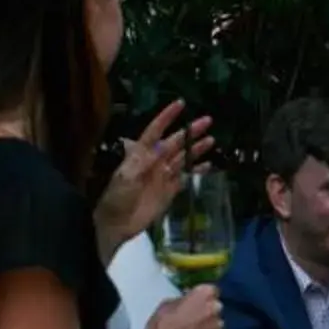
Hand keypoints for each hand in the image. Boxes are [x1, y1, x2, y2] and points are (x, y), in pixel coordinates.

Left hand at [100, 102, 215, 250]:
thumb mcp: (126, 177)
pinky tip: (208, 166)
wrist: (116, 224)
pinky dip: (196, 171)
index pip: (155, 131)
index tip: (180, 104)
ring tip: (211, 140)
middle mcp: (154, 161)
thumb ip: (144, 162)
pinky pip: (186, 177)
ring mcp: (162, 176)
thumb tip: (162, 146)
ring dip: (196, 149)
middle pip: (174, 142)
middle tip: (207, 120)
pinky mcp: (169, 191)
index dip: (167, 117)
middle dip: (189, 132)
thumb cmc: (117, 198)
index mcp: (141, 154)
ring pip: (182, 158)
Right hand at [142, 289, 223, 328]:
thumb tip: (189, 301)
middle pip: (215, 307)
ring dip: (208, 326)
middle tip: (194, 319)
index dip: (204, 297)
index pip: (212, 291)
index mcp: (204, 293)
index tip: (198, 302)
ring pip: (216, 323)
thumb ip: (185, 299)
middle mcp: (215, 307)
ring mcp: (218, 326)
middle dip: (207, 311)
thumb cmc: (161, 324)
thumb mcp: (168, 303)